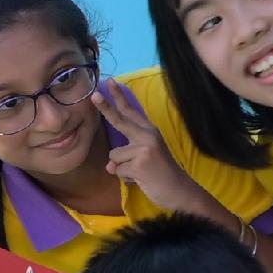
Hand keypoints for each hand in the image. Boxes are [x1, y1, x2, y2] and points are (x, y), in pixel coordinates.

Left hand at [93, 79, 227, 222]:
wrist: (179, 191)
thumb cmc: (161, 174)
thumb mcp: (144, 159)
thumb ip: (124, 156)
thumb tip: (110, 165)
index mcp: (150, 132)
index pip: (131, 112)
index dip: (119, 97)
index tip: (109, 82)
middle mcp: (148, 136)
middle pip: (120, 120)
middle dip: (105, 108)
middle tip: (94, 95)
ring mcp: (145, 148)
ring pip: (114, 157)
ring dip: (122, 168)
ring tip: (140, 173)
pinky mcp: (140, 163)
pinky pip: (118, 170)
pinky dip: (126, 178)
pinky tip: (141, 179)